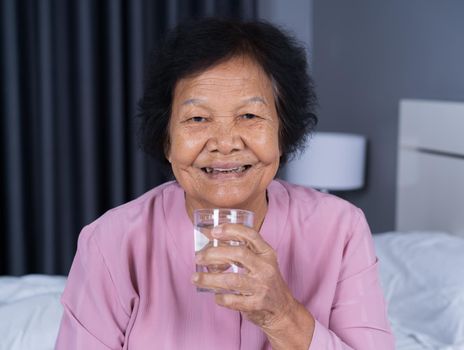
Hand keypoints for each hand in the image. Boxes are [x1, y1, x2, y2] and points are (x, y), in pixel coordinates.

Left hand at [192, 223, 313, 348]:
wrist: (283, 309)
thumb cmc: (266, 282)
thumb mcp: (262, 262)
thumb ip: (244, 252)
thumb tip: (213, 245)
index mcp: (267, 254)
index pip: (251, 235)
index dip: (232, 230)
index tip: (214, 231)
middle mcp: (266, 268)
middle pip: (239, 254)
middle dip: (214, 254)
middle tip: (199, 257)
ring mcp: (262, 286)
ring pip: (231, 280)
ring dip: (209, 279)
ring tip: (195, 278)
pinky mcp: (256, 304)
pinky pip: (232, 300)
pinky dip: (219, 298)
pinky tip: (215, 295)